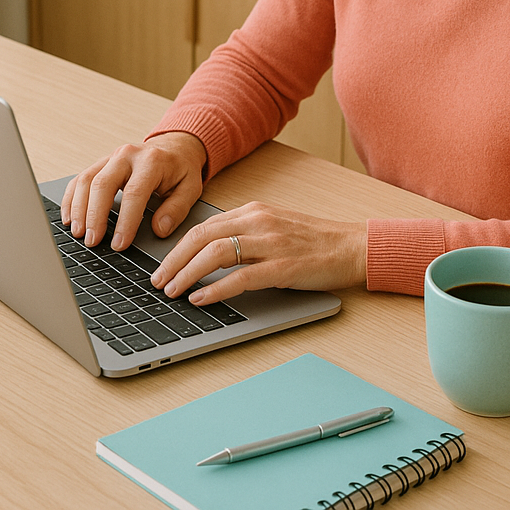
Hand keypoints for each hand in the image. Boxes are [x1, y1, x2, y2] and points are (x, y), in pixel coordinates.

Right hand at [61, 132, 206, 248]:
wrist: (174, 147)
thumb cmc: (180, 170)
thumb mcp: (190, 188)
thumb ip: (176, 209)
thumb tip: (159, 229)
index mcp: (152, 161)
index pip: (134, 192)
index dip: (125, 220)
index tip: (120, 243)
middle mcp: (128, 155)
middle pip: (103, 184)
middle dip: (95, 216)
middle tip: (93, 241)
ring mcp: (111, 157)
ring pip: (86, 180)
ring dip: (79, 209)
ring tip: (79, 233)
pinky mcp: (100, 163)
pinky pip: (79, 179)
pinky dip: (71, 199)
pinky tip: (69, 218)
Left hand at [149, 201, 366, 304]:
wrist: (353, 246)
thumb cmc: (314, 242)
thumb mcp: (274, 227)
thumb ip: (244, 234)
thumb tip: (207, 255)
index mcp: (253, 211)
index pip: (204, 225)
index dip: (177, 246)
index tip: (161, 264)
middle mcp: (259, 221)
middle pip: (202, 236)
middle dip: (173, 260)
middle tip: (157, 281)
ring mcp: (271, 243)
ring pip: (216, 253)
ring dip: (188, 273)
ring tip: (173, 291)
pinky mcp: (283, 267)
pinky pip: (240, 277)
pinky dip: (215, 288)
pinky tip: (201, 298)